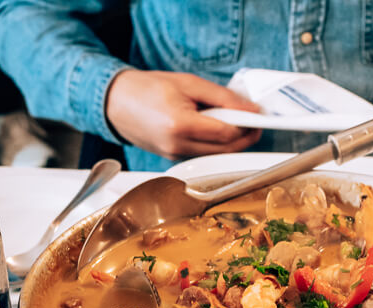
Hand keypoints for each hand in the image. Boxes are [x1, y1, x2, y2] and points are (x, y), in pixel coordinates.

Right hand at [105, 70, 261, 157]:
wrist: (114, 102)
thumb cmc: (146, 88)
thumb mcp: (188, 83)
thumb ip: (222, 98)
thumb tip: (249, 109)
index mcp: (179, 124)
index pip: (226, 133)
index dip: (247, 126)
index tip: (259, 117)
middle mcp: (177, 145)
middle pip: (225, 149)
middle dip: (245, 136)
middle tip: (254, 122)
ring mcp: (175, 155)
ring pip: (217, 154)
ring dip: (231, 141)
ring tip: (235, 122)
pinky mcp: (174, 158)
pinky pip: (204, 154)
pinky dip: (216, 143)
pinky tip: (217, 129)